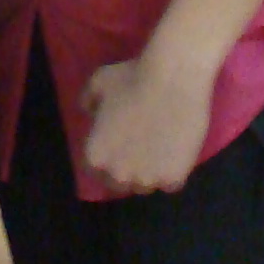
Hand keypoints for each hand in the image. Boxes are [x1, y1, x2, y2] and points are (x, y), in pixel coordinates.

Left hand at [79, 48, 214, 197]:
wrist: (172, 80)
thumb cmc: (131, 78)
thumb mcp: (97, 83)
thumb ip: (88, 101)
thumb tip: (90, 112)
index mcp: (95, 157)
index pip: (96, 170)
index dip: (107, 159)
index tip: (117, 147)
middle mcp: (118, 176)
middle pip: (120, 183)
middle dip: (127, 170)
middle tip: (139, 151)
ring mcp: (147, 180)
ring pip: (146, 186)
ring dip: (150, 173)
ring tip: (159, 152)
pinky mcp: (173, 179)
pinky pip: (171, 184)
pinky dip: (173, 173)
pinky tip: (176, 154)